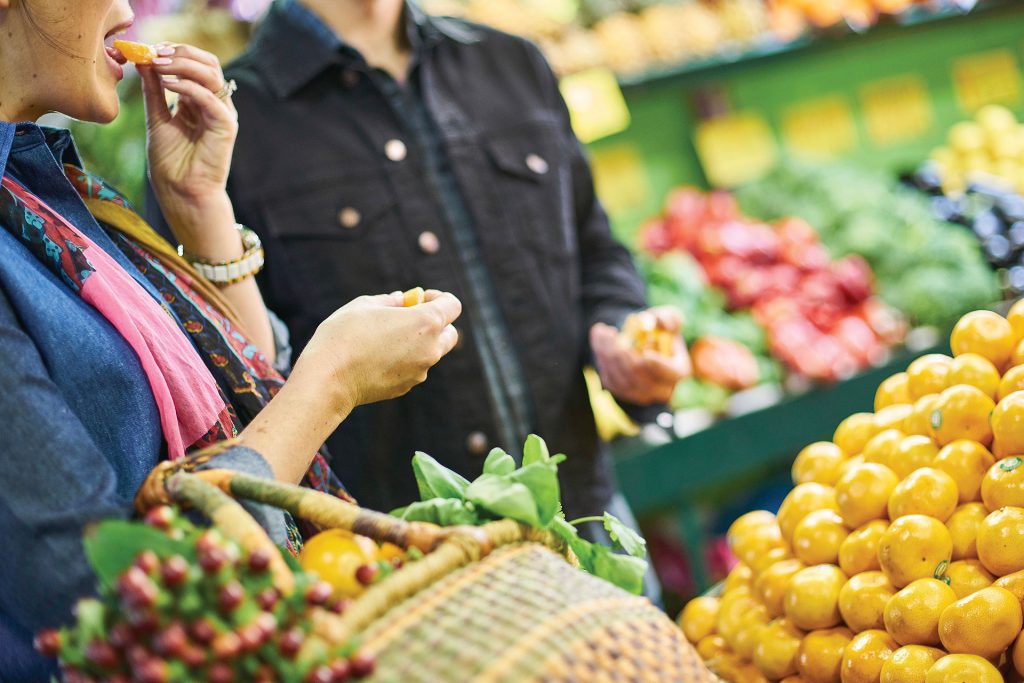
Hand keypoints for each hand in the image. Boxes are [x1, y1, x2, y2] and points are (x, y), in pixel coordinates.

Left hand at [139, 43, 238, 254]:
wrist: (180, 192)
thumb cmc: (171, 162)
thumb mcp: (156, 117)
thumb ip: (154, 90)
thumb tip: (145, 60)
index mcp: (199, 101)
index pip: (194, 65)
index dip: (174, 52)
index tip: (149, 50)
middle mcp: (214, 104)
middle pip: (207, 64)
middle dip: (181, 53)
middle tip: (156, 52)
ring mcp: (222, 114)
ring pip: (212, 74)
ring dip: (184, 65)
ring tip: (159, 65)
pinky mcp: (226, 126)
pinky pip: (210, 98)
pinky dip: (189, 86)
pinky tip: (169, 84)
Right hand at [292, 290, 462, 414]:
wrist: (328, 379)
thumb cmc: (344, 335)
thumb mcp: (365, 305)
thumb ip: (391, 300)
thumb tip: (403, 300)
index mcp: (426, 323)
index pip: (452, 306)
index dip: (438, 298)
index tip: (417, 298)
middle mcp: (430, 349)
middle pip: (449, 333)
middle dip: (435, 323)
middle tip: (408, 318)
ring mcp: (420, 371)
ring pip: (431, 353)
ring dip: (418, 342)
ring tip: (386, 337)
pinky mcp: (406, 386)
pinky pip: (414, 368)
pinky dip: (405, 360)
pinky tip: (377, 357)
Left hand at [590, 306, 690, 405]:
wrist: (639, 339)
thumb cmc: (657, 328)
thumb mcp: (667, 316)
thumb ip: (669, 317)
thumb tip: (662, 323)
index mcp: (678, 371)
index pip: (669, 373)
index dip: (657, 364)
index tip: (645, 352)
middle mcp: (661, 389)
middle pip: (639, 377)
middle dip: (623, 354)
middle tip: (611, 334)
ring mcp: (640, 394)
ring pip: (620, 377)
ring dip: (607, 352)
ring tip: (602, 331)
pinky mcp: (622, 392)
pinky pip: (609, 378)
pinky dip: (601, 357)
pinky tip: (599, 339)